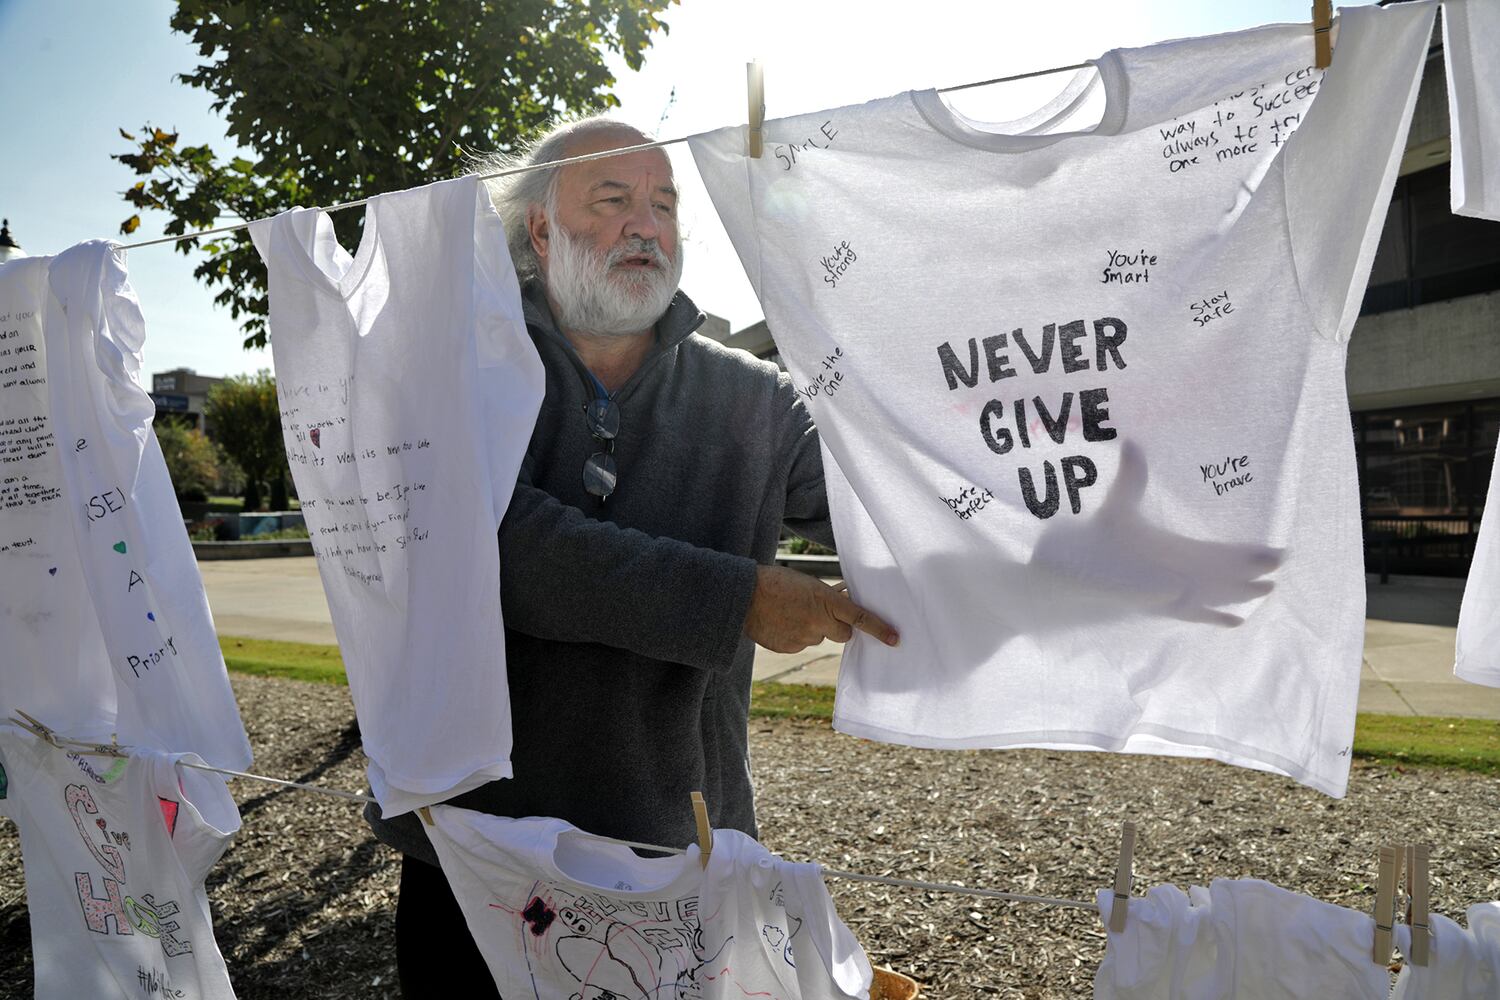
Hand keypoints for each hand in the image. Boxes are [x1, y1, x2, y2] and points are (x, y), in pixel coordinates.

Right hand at [743, 565, 899, 653]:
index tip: (895, 639)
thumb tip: (844, 598)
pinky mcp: (789, 649)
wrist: (744, 597)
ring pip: (818, 638)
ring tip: (790, 612)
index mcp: (825, 602)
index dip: (879, 629)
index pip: (860, 618)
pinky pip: (800, 644)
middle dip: (838, 627)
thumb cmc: (776, 583)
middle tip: (822, 614)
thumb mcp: (808, 584)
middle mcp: (818, 623)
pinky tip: (780, 622)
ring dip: (812, 628)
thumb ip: (828, 595)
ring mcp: (803, 639)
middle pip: (843, 635)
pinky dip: (794, 635)